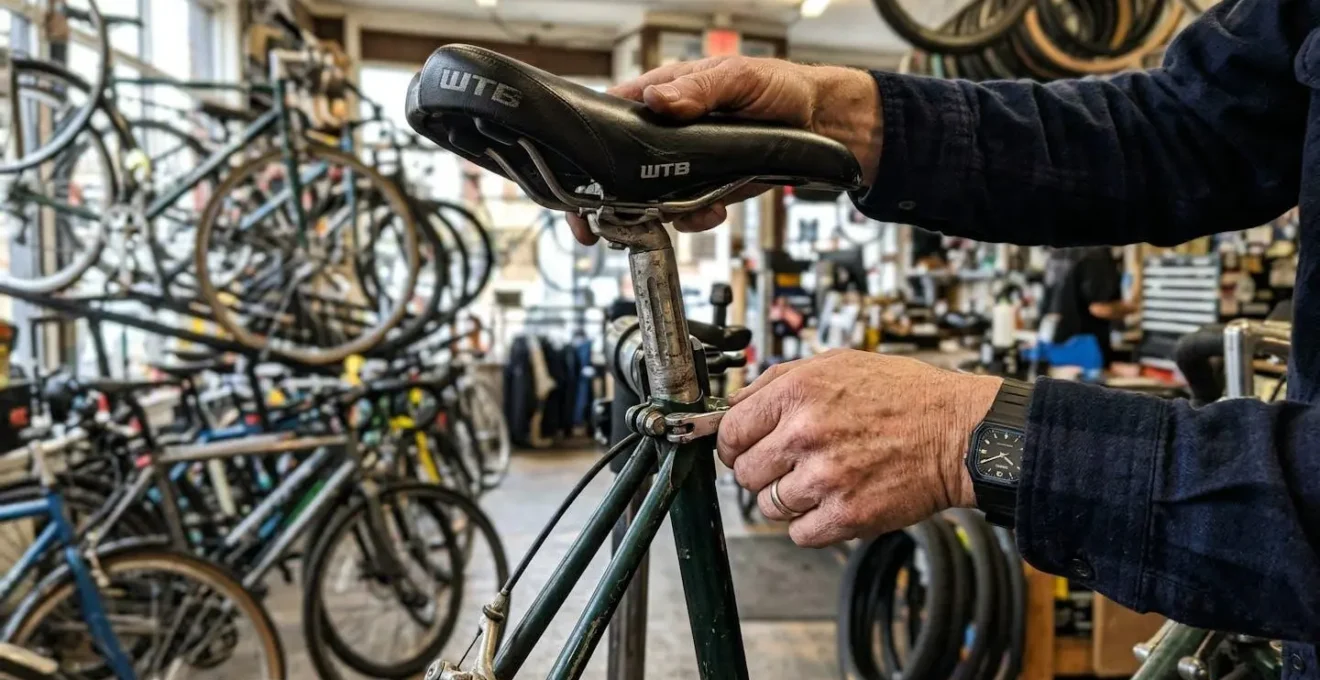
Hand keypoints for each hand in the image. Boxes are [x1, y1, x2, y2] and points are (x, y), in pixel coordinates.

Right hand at [568, 56, 883, 244]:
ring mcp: (681, 163)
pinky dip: (693, 220)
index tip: (579, 178)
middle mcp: (664, 131)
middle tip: (602, 223)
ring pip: (646, 198)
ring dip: (658, 214)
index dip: (588, 147)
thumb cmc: (779, 87)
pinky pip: (681, 213)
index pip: (609, 116)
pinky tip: (713, 211)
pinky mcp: (702, 187)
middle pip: (617, 168)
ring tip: (691, 209)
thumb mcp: (738, 78)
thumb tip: (658, 100)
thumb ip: (698, 90)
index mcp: (662, 94)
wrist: (818, 125)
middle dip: (609, 198)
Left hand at [716, 350, 1002, 547]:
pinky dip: (810, 524)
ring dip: (786, 498)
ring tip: (816, 481)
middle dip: (760, 470)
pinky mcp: (846, 514)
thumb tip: (737, 404)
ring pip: (767, 505)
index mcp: (797, 393)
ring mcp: (825, 477)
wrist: (957, 432)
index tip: (742, 448)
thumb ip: (778, 380)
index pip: (729, 431)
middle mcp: (805, 434)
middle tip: (785, 465)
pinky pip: (799, 533)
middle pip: (743, 471)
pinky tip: (830, 501)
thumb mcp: (836, 364)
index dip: (732, 443)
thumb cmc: (903, 395)